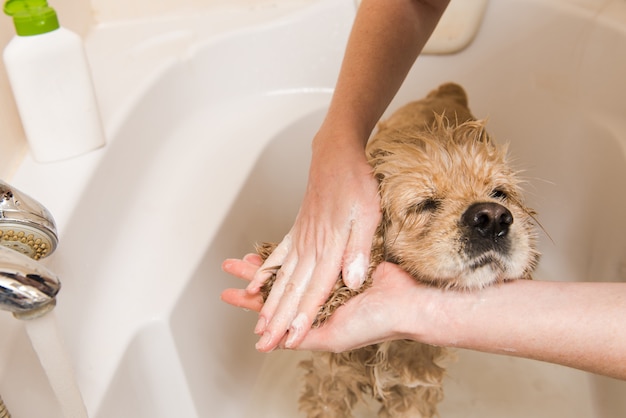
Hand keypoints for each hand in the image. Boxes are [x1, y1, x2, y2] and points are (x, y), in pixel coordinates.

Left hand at [222, 257, 427, 352]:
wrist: (408, 302)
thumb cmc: (377, 323)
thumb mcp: (336, 336)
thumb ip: (307, 336)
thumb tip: (277, 342)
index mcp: (315, 319)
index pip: (277, 313)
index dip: (255, 306)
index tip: (232, 297)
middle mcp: (318, 301)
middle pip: (278, 293)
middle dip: (252, 287)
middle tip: (227, 276)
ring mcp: (328, 281)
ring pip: (289, 272)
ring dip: (265, 268)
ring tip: (241, 260)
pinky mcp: (340, 262)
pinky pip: (308, 255)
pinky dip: (289, 254)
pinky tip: (276, 250)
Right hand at [242, 131, 380, 351]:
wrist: (335, 154)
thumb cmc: (355, 182)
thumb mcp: (368, 213)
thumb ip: (358, 249)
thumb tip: (350, 281)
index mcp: (329, 246)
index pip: (315, 289)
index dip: (303, 316)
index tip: (290, 339)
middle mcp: (310, 246)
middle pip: (293, 289)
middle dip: (279, 319)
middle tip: (263, 343)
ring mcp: (301, 239)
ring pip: (282, 278)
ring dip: (269, 303)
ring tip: (257, 325)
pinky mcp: (298, 231)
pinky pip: (278, 257)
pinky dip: (265, 274)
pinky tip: (255, 287)